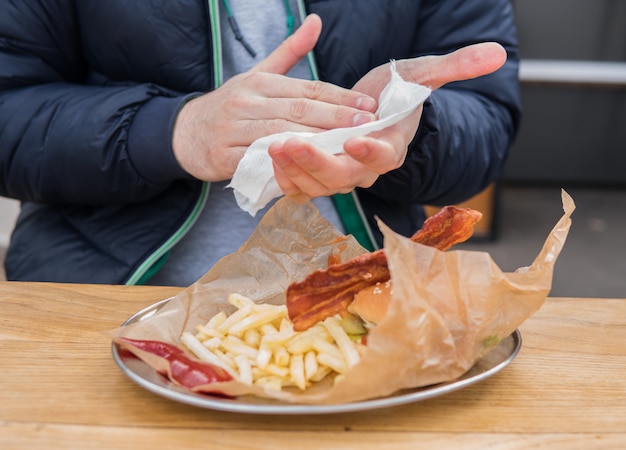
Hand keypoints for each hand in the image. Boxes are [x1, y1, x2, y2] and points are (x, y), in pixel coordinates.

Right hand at [172, 14, 376, 181]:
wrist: (183, 134)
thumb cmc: (230, 106)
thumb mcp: (256, 75)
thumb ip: (289, 51)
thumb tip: (316, 21)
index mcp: (260, 82)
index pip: (307, 88)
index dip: (339, 97)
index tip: (368, 105)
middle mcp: (247, 101)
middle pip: (299, 109)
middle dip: (336, 116)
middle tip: (367, 123)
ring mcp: (234, 128)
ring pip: (282, 133)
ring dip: (317, 140)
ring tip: (346, 146)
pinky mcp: (224, 155)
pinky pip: (259, 160)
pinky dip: (284, 164)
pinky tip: (308, 167)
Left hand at [268, 42, 506, 197]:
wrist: (373, 112)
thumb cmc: (396, 95)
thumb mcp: (422, 76)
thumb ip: (455, 66)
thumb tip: (498, 53)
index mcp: (391, 147)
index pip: (384, 156)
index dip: (372, 151)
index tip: (358, 140)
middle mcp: (364, 167)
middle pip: (342, 175)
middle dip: (316, 161)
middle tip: (289, 143)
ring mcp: (339, 174)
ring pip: (317, 182)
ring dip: (293, 168)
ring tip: (270, 146)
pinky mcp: (318, 175)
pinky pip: (300, 183)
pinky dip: (283, 174)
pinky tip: (265, 156)